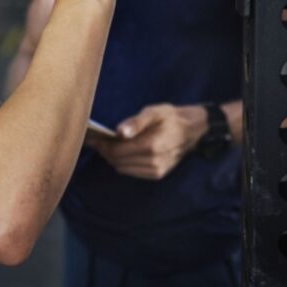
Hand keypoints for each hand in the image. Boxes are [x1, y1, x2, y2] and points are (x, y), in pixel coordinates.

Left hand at [86, 104, 208, 179]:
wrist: (193, 130)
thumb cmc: (171, 117)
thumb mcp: (154, 111)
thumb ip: (136, 122)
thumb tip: (119, 132)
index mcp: (151, 145)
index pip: (117, 151)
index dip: (102, 145)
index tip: (93, 138)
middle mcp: (153, 162)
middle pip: (117, 161)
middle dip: (105, 151)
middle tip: (97, 140)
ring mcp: (156, 170)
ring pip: (123, 168)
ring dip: (113, 158)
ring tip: (109, 144)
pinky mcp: (157, 174)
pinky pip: (132, 172)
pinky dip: (124, 163)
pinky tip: (123, 152)